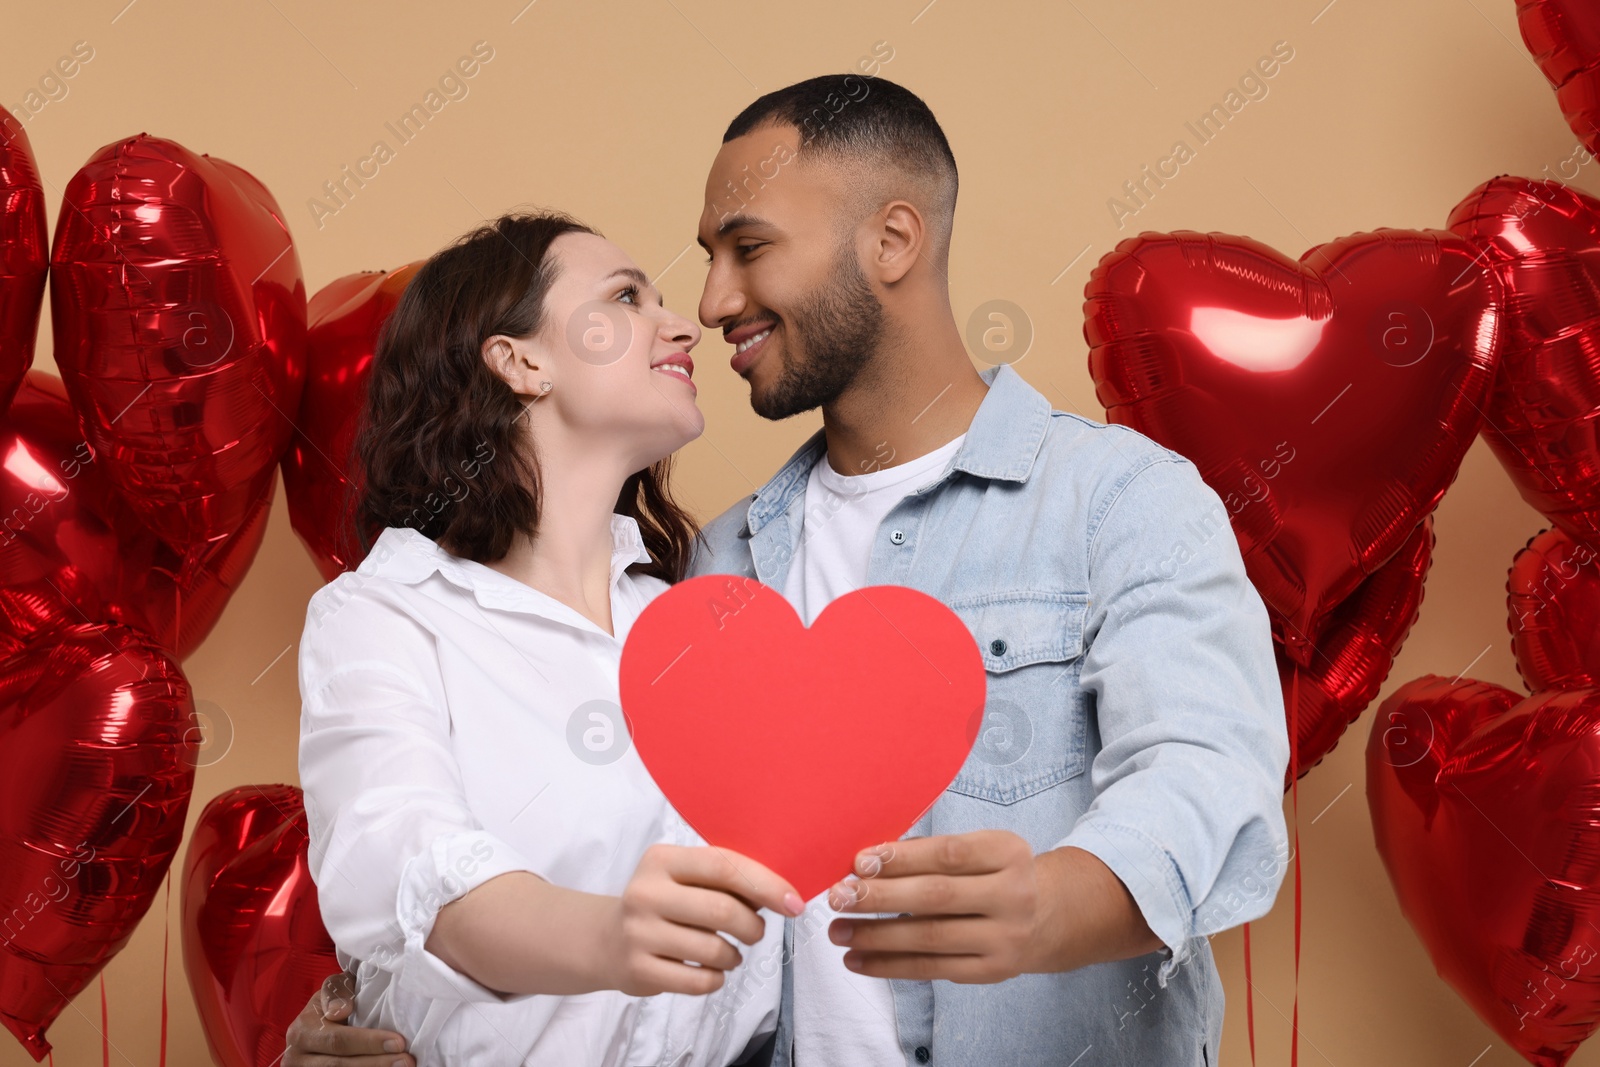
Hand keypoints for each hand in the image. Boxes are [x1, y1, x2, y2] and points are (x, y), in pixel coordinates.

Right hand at [283, 970, 413, 1066]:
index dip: (369, 1042)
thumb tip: (341, 1010)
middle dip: (377, 1063)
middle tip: (406, 1060)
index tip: (398, 1042)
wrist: (322, 1021)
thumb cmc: (334, 1002)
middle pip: (340, 1065)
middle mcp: (297, 1057)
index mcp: (302, 1031)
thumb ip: (337, 992)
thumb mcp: (334, 989)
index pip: (338, 1040)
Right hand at [601, 843, 804, 997]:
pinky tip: (711, 971)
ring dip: (735, 956)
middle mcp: (645, 892)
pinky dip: (716, 978)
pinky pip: (699, 981)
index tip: (794, 904)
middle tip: (756, 932)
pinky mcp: (637, 970)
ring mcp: (638, 933)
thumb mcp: (684, 878)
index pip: (723, 865)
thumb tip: (783, 895)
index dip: (765, 884)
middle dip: (753, 926)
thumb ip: (725, 879)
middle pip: (721, 910)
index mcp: (662, 859)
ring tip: (729, 953)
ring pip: (713, 950)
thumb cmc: (664, 903)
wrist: (606, 939)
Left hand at [824, 829, 1045, 982]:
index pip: (949, 854)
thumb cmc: (995, 873)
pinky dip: (890, 966)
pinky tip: (858, 959)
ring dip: (876, 936)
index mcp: (1008, 852)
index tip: (859, 862)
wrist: (1048, 916)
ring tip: (837, 931)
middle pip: (936, 897)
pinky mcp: (991, 971)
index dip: (902, 858)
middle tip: (838, 897)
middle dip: (881, 897)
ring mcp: (1004, 938)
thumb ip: (933, 852)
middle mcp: (1012, 895)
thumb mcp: (981, 850)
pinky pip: (932, 969)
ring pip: (930, 937)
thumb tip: (867, 863)